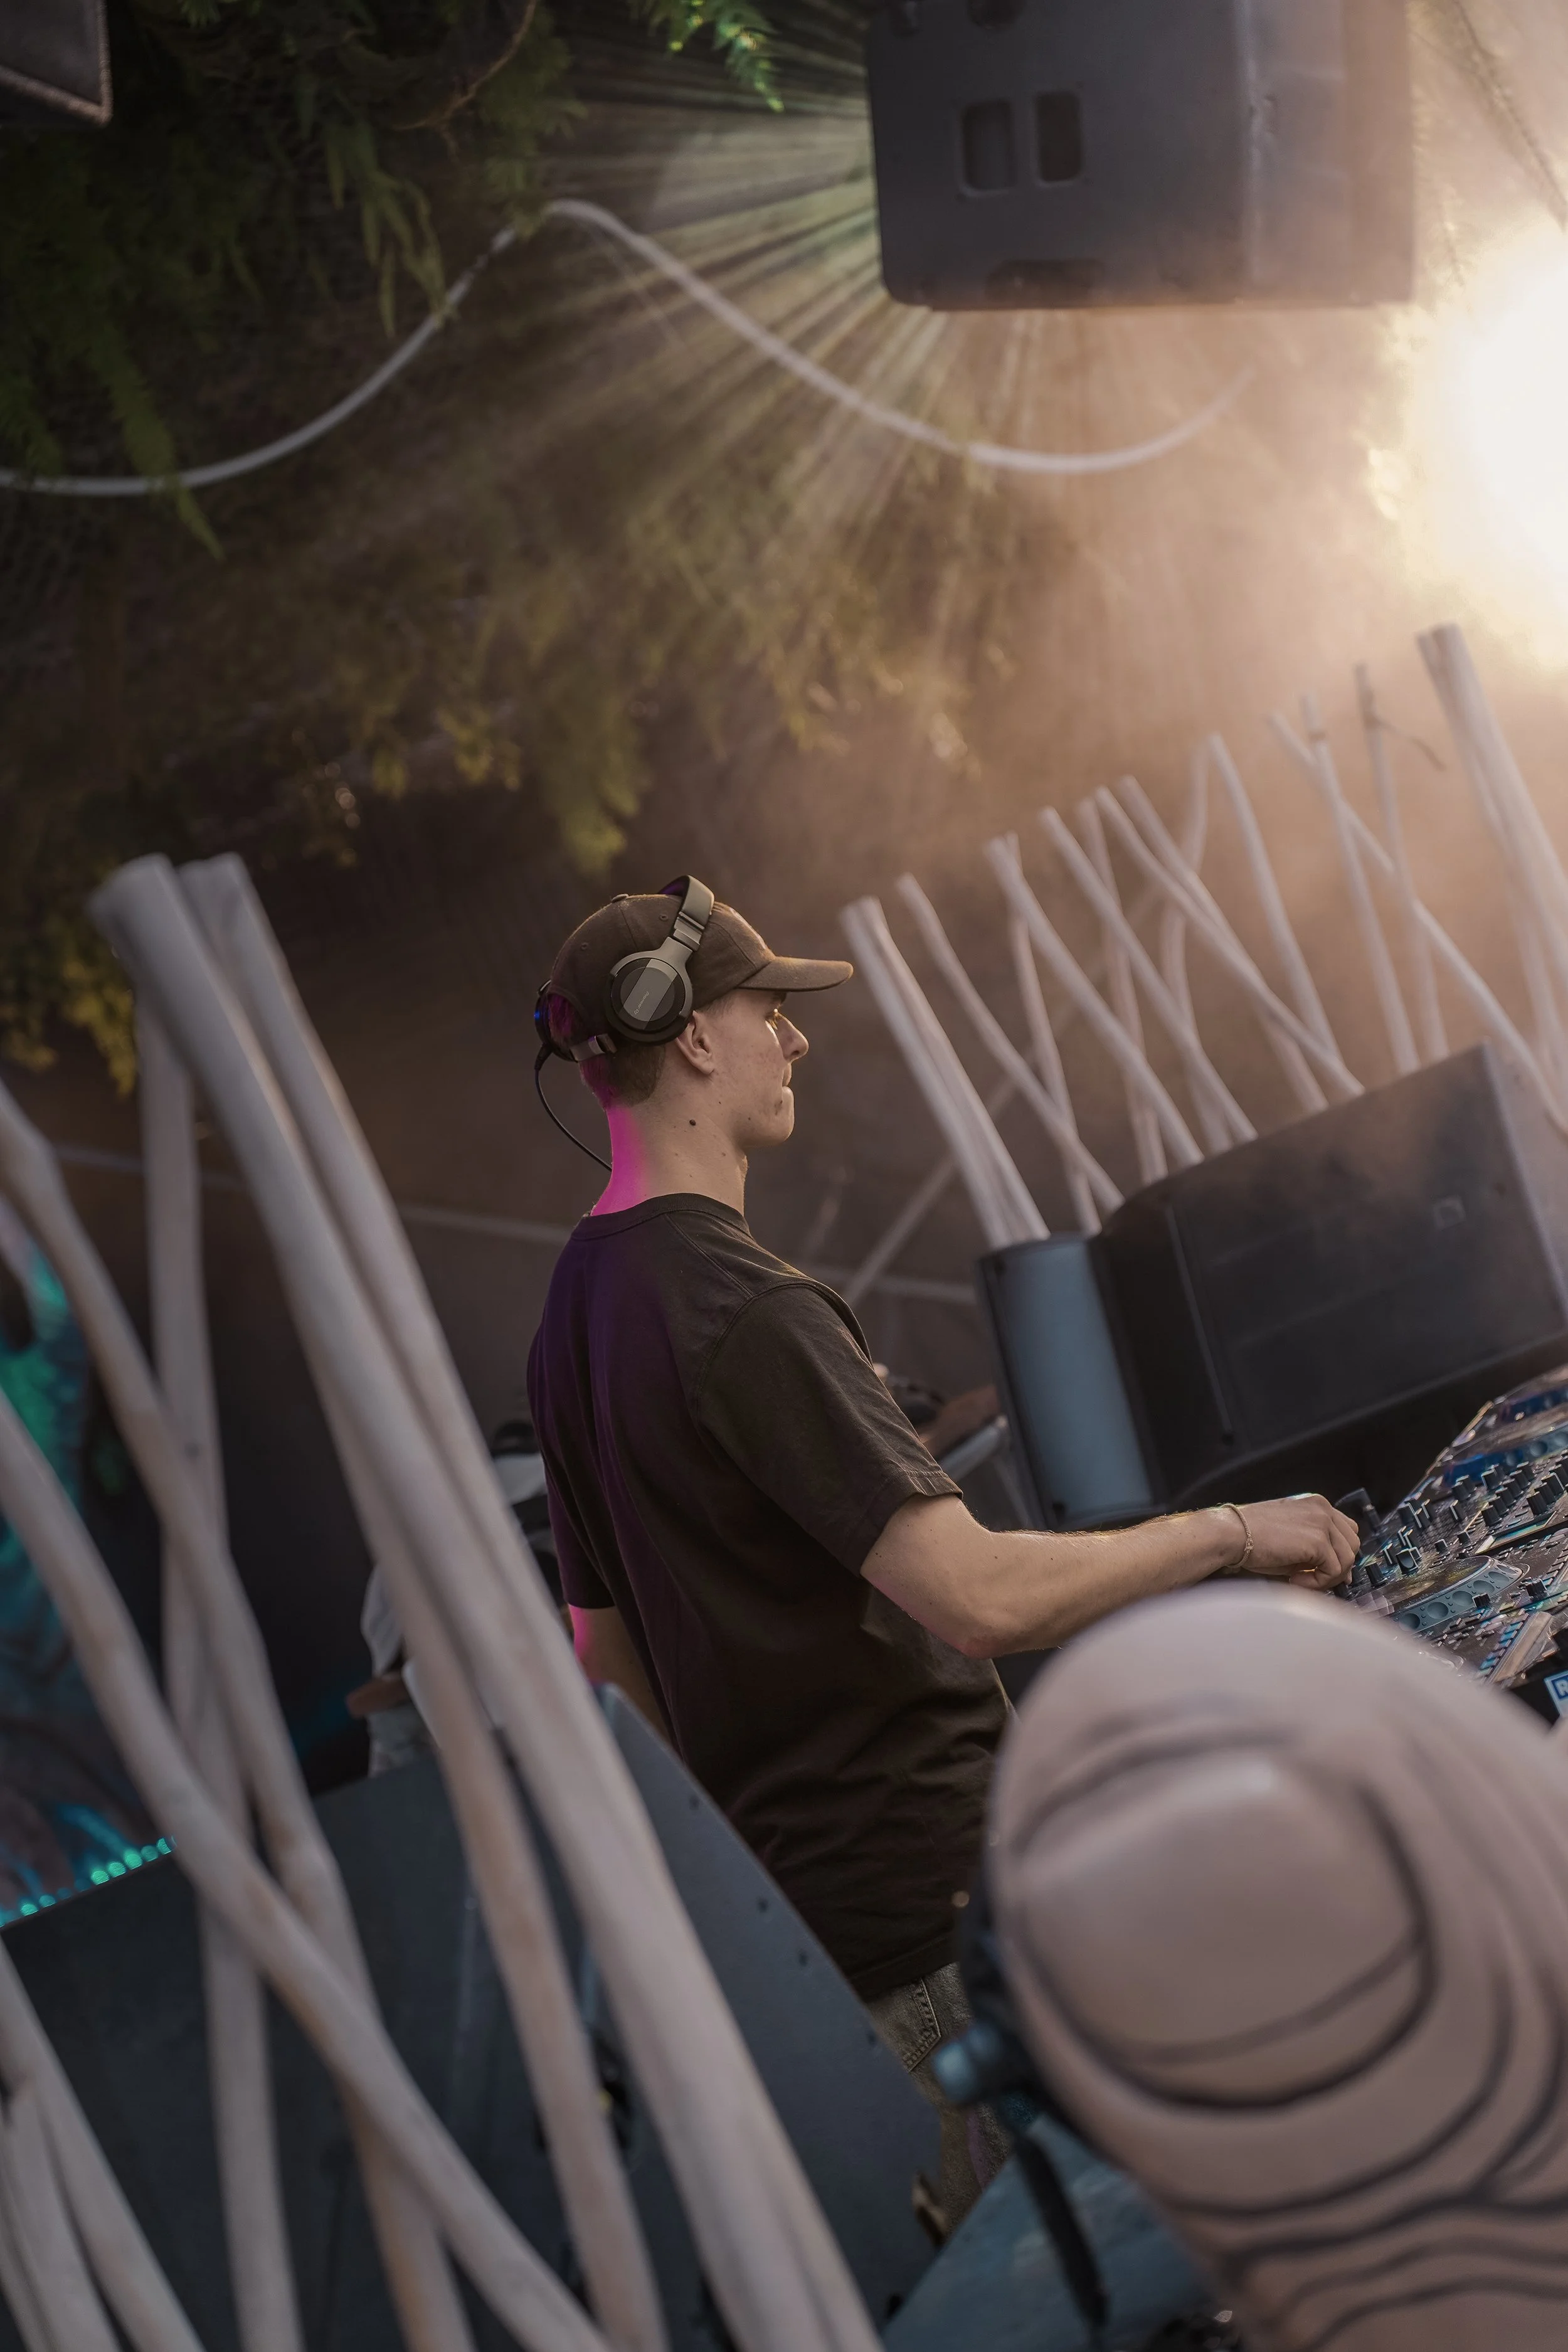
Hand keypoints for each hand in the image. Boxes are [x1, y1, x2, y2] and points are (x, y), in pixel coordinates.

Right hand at [1217, 1495, 1357, 1590]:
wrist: (1231, 1533)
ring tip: (1301, 1581)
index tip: (1326, 1571)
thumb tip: (1344, 1573)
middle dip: (1338, 1566)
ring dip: (1328, 1577)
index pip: (1346, 1530)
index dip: (1339, 1553)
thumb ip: (1317, 1550)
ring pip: (1347, 1559)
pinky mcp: (1318, 1540)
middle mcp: (1323, 1509)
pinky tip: (1296, 1581)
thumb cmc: (1251, 1536)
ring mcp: (1322, 1522)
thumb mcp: (1291, 1539)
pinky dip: (1319, 1583)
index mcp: (1315, 1504)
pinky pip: (1334, 1570)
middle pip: (1353, 1543)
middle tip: (1314, 1579)